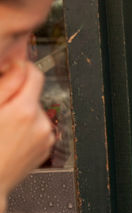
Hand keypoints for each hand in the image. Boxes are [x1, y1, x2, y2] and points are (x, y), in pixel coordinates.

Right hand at [0, 61, 54, 212]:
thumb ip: (5, 84)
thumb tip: (19, 64)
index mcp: (25, 111)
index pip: (34, 73)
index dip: (19, 67)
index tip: (9, 70)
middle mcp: (41, 124)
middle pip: (33, 94)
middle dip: (16, 94)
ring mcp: (46, 138)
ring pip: (34, 112)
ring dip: (20, 112)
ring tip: (1, 127)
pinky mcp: (45, 148)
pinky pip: (37, 129)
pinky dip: (25, 128)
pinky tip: (8, 137)